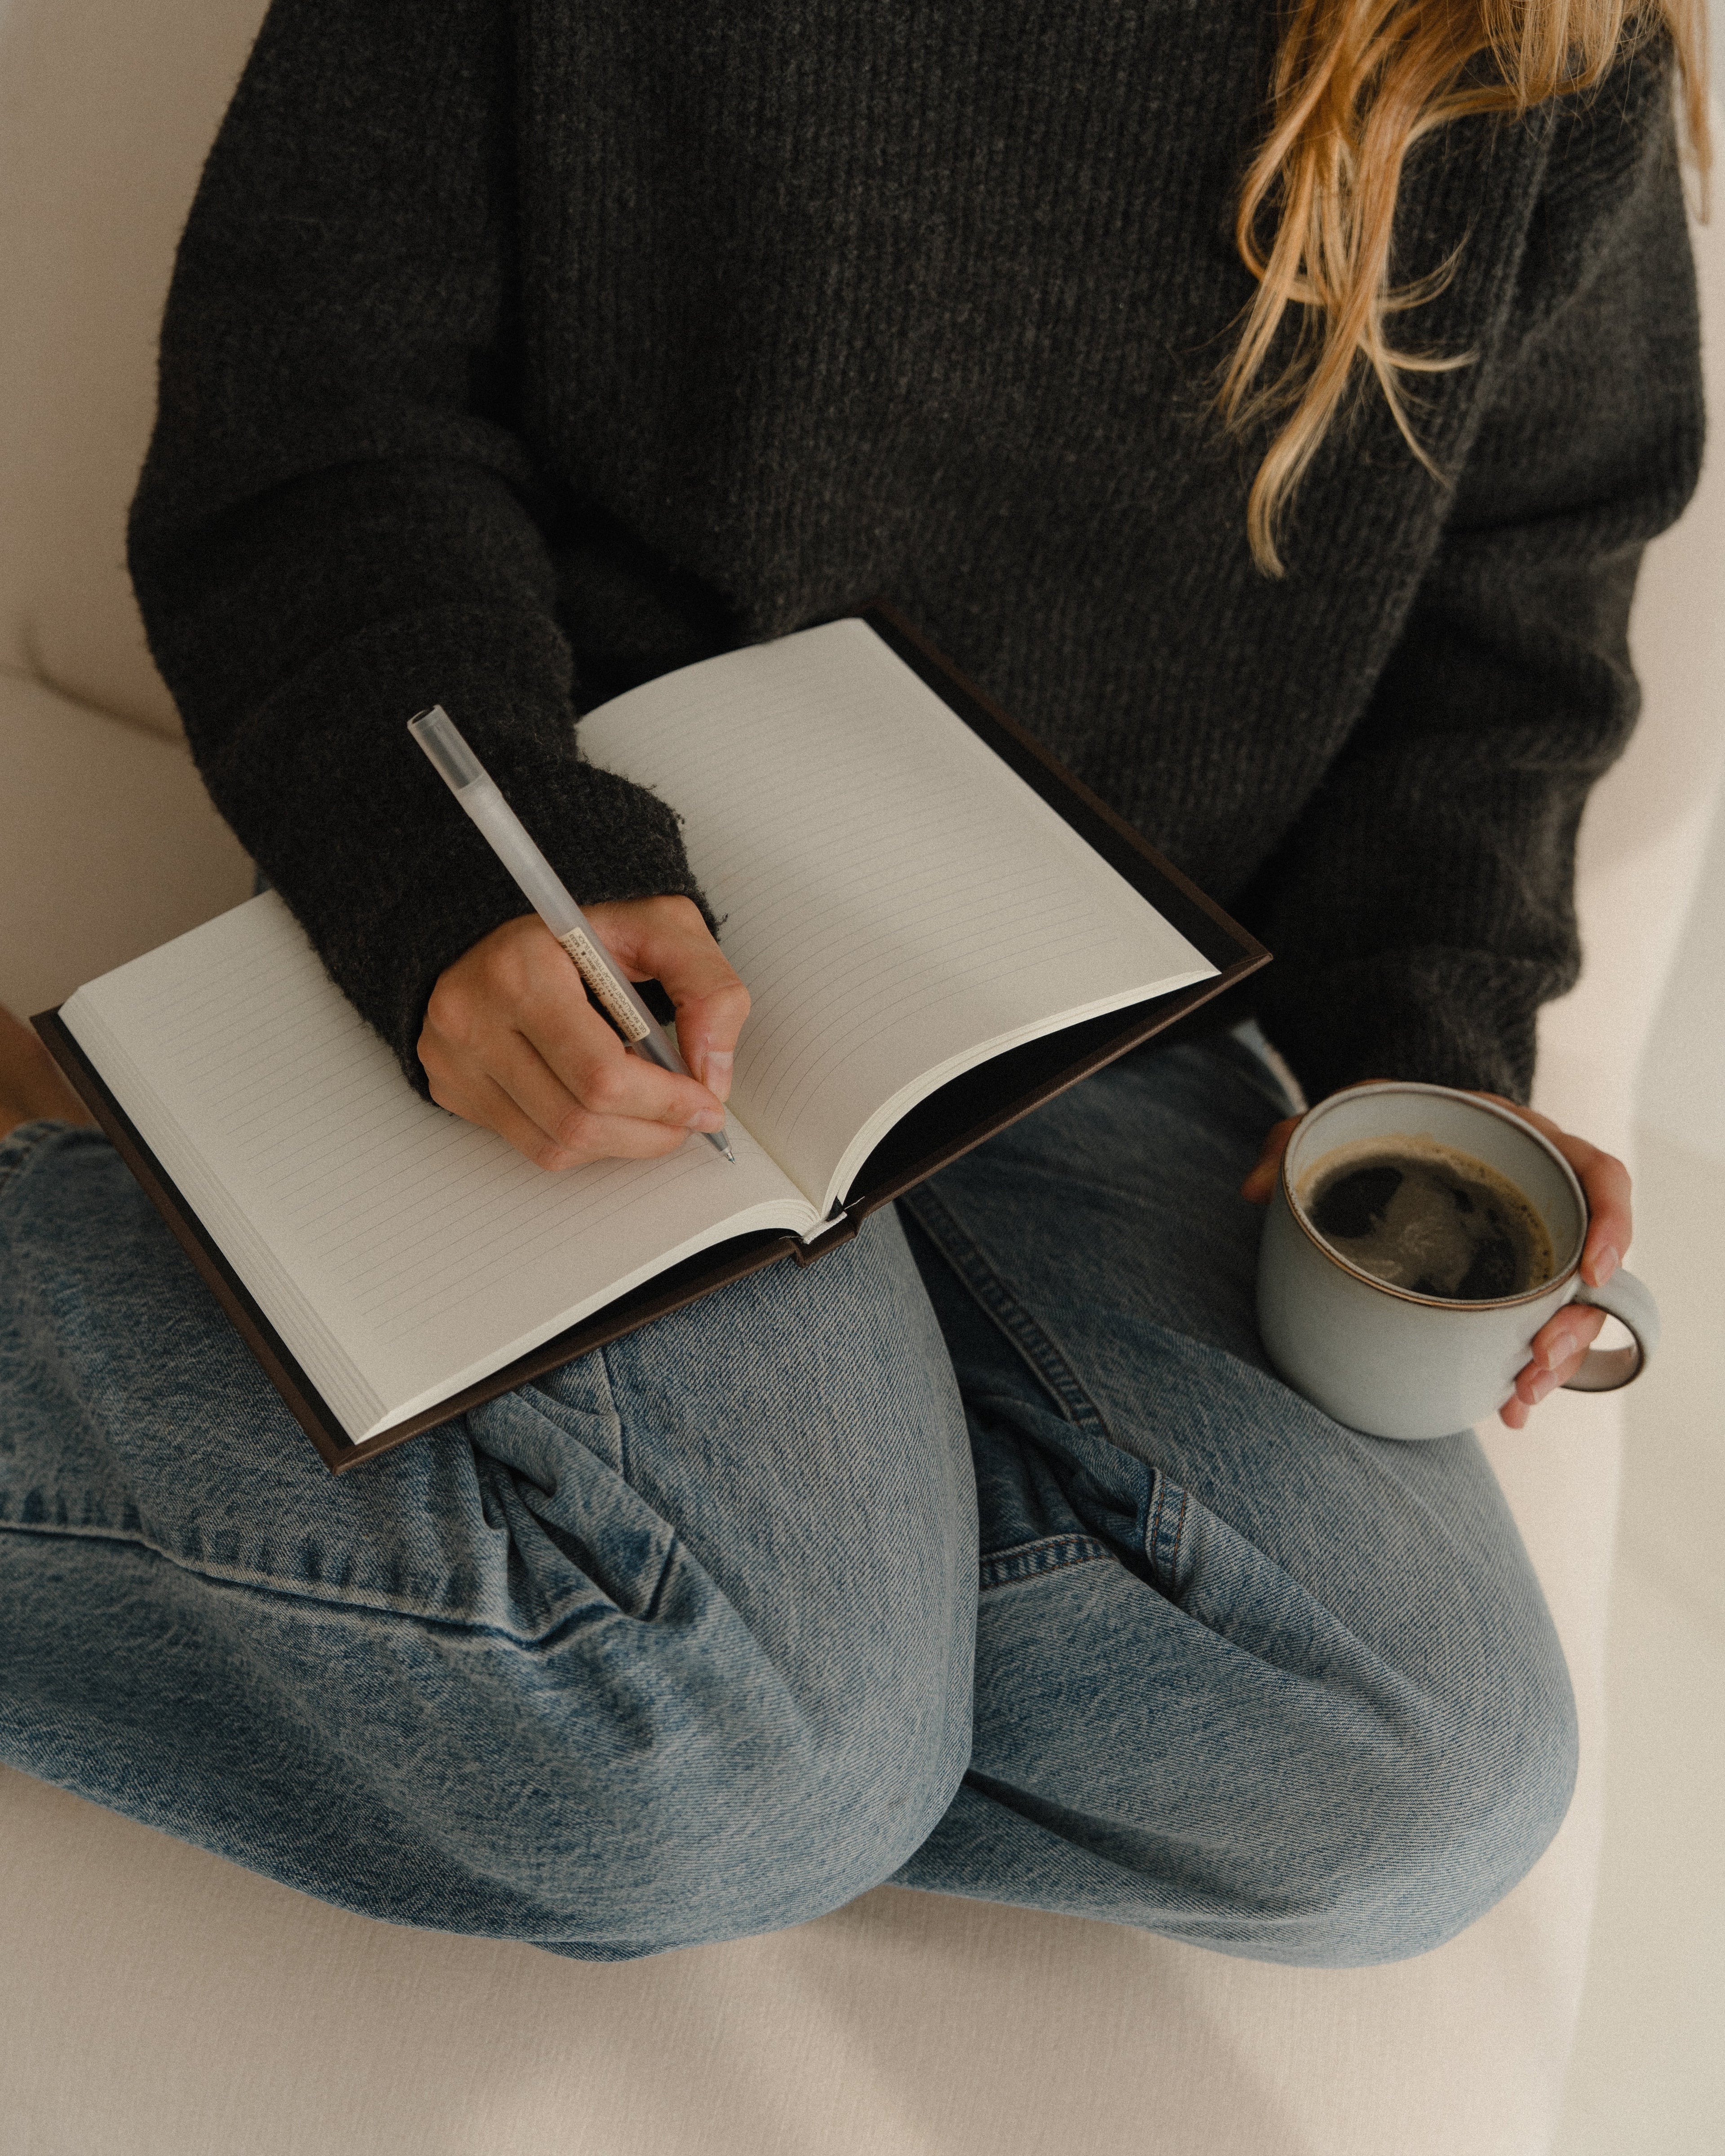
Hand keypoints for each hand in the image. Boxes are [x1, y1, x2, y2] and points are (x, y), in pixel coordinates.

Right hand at [419, 897, 748, 1169]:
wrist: (511, 929)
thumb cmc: (592, 930)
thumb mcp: (663, 927)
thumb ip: (708, 989)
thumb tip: (712, 1077)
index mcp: (521, 968)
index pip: (600, 1074)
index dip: (665, 1102)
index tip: (707, 1104)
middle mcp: (472, 1016)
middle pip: (578, 1119)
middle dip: (651, 1130)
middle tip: (690, 1119)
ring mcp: (453, 1058)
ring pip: (555, 1145)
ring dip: (623, 1144)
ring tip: (655, 1117)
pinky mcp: (450, 1086)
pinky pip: (531, 1146)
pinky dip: (584, 1143)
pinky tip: (606, 1109)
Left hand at [1242, 1090, 1632, 1430]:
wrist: (1398, 1125)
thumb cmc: (1385, 1116)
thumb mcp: (1347, 1112)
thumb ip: (1298, 1138)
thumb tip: (1254, 1190)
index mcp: (1526, 1143)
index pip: (1600, 1174)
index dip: (1613, 1222)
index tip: (1594, 1271)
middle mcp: (1544, 1195)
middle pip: (1593, 1262)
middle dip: (1577, 1322)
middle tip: (1539, 1361)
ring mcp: (1532, 1243)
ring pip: (1570, 1308)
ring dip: (1556, 1359)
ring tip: (1519, 1396)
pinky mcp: (1510, 1281)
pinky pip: (1534, 1326)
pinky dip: (1525, 1369)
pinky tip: (1504, 1409)